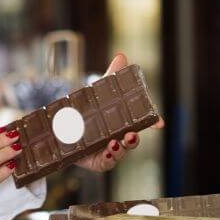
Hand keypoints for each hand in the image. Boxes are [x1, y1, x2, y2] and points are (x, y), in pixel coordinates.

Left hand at [76, 52, 164, 172]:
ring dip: (121, 149)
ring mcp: (108, 150)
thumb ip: (110, 77)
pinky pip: (106, 163)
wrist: (60, 130)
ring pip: (120, 152)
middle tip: (132, 134)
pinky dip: (109, 158)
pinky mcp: (96, 161)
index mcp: (123, 121)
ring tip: (115, 142)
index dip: (153, 122)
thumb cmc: (85, 111)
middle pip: (132, 140)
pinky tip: (107, 151)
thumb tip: (121, 56)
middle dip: (134, 139)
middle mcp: (119, 137)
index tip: (160, 122)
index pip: (141, 122)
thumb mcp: (96, 93)